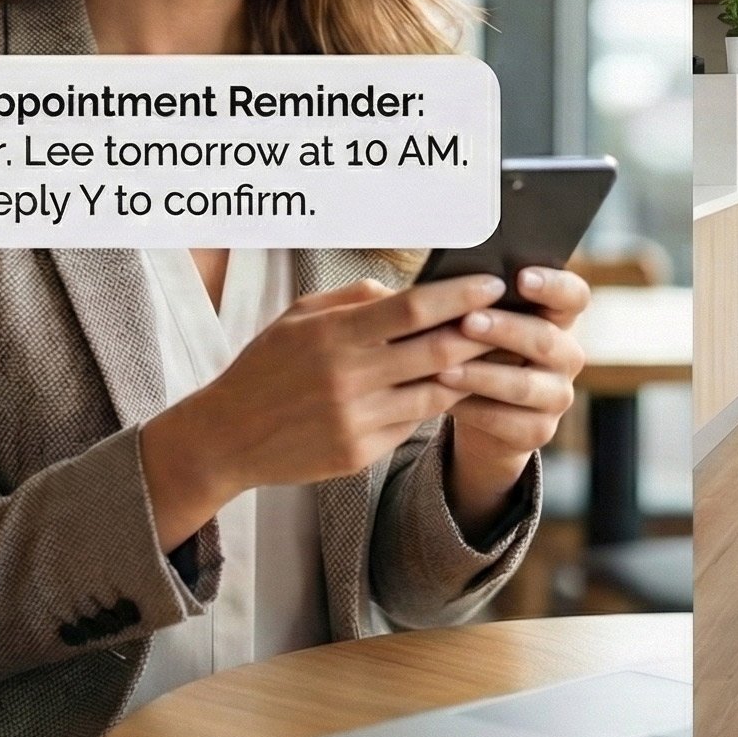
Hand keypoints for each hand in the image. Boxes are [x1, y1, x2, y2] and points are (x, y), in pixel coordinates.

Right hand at [139, 275, 500, 548]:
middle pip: (438, 351)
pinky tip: (450, 390)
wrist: (226, 437)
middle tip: (510, 319)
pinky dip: (434, 404)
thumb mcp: (297, 318)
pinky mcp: (360, 452)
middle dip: (481, 333)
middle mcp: (348, 378)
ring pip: (435, 392)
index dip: (459, 296)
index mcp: (333, 335)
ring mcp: (356, 419)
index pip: (412, 309)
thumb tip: (403, 292)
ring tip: (494, 354)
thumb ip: (351, 299)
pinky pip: (412, 424)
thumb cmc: (264, 368)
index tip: (492, 283)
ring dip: (469, 373)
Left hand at [440, 267, 589, 538]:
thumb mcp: (482, 322)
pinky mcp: (539, 431)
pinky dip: (471, 408)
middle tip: (467, 321)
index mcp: (558, 318)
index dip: (554, 285)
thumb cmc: (477, 349)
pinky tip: (443, 398)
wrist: (478, 410)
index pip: (573, 295)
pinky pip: (506, 421)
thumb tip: (450, 281)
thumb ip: (479, 301)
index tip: (521, 277)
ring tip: (442, 368)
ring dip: (481, 375)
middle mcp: (567, 356)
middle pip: (546, 340)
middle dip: (504, 330)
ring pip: (524, 385)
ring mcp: (558, 396)